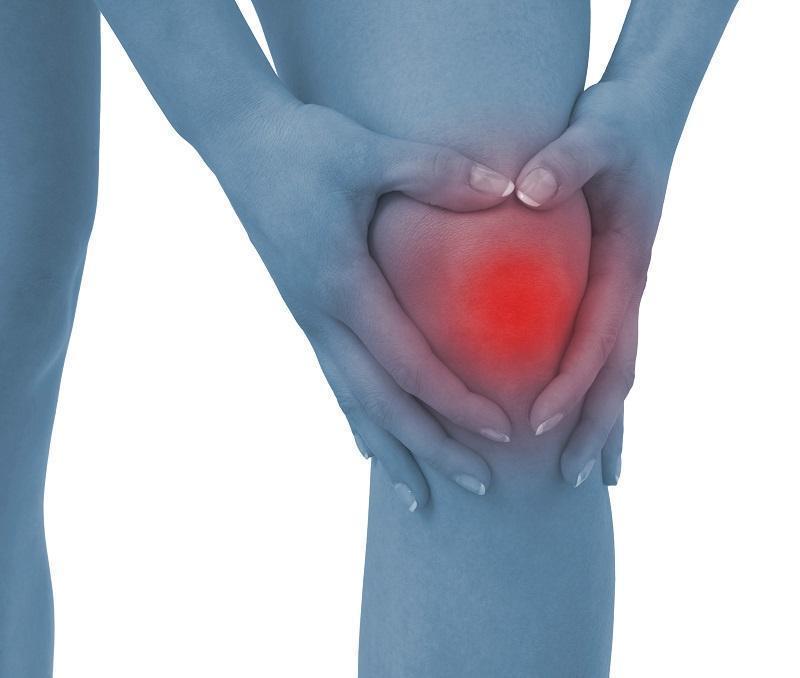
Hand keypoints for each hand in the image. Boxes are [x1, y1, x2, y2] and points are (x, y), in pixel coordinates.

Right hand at [209, 101, 515, 509]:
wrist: (238, 144)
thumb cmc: (301, 146)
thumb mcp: (367, 150)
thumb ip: (437, 171)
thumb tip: (509, 188)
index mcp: (340, 285)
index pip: (409, 363)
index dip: (456, 402)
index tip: (503, 433)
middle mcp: (321, 317)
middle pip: (381, 403)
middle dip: (431, 451)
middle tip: (481, 490)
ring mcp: (309, 320)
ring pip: (354, 404)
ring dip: (392, 452)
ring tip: (421, 500)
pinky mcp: (306, 313)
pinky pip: (338, 382)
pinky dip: (362, 421)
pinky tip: (373, 446)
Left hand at [514, 79, 675, 486]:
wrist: (644, 115)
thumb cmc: (616, 125)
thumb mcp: (596, 131)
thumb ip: (566, 160)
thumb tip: (526, 192)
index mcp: (625, 264)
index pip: (598, 338)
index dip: (571, 383)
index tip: (538, 423)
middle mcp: (626, 288)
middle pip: (616, 373)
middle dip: (596, 429)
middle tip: (570, 482)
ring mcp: (620, 293)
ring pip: (614, 371)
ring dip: (600, 423)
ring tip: (584, 475)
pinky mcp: (606, 288)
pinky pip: (599, 349)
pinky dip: (590, 389)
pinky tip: (571, 415)